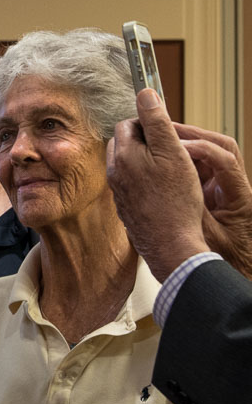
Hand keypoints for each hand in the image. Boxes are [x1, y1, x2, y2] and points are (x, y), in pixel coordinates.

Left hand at [107, 89, 208, 280]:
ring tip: (169, 169)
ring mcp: (118, 192)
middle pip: (123, 143)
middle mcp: (114, 173)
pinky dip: (144, 180)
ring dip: (144, 160)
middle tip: (169, 149)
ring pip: (127, 164)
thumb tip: (145, 93)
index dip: (148, 122)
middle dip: (143, 140)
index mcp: (122, 155)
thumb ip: (156, 122)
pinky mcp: (126, 207)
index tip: (166, 132)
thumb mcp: (172, 152)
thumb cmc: (175, 199)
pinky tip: (163, 189)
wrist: (170, 243)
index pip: (127, 124)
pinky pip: (131, 184)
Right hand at [174, 122, 251, 278]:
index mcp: (242, 197)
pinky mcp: (215, 195)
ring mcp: (226, 190)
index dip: (200, 147)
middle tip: (165, 128)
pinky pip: (200, 169)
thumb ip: (190, 208)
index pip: (225, 158)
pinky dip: (182, 160)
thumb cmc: (221, 260)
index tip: (176, 144)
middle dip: (193, 136)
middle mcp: (237, 188)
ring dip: (187, 145)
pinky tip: (162, 159)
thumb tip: (170, 184)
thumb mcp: (203, 234)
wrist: (222, 274)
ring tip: (161, 139)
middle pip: (220, 148)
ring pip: (210, 156)